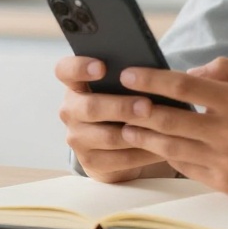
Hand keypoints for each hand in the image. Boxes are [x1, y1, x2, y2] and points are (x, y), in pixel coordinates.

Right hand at [54, 56, 173, 182]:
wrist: (116, 144)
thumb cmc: (123, 102)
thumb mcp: (120, 87)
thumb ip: (127, 78)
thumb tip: (150, 70)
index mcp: (75, 84)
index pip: (65, 70)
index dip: (80, 67)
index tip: (102, 67)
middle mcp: (71, 111)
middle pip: (90, 107)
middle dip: (121, 107)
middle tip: (147, 106)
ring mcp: (77, 138)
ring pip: (107, 137)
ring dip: (136, 132)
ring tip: (161, 127)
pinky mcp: (91, 162)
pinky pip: (120, 159)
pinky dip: (143, 153)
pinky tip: (162, 147)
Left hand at [118, 57, 227, 198]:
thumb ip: (226, 69)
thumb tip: (190, 73)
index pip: (182, 88)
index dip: (151, 80)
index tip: (129, 75)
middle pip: (170, 120)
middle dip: (138, 110)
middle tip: (116, 102)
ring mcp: (227, 161)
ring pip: (173, 147)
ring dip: (145, 136)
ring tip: (126, 127)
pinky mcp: (226, 183)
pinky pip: (187, 168)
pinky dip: (169, 156)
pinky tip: (156, 146)